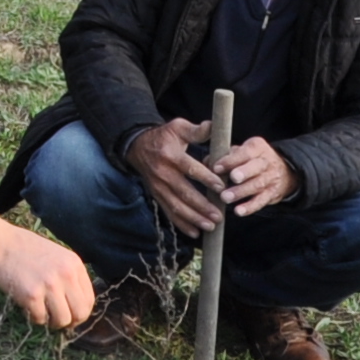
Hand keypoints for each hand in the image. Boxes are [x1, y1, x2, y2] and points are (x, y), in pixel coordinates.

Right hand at [0, 208, 94, 334]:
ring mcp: (49, 285)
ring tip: (43, 314)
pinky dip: (35, 318)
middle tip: (59, 321)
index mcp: (74, 265)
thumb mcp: (56, 255)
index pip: (89, 299)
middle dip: (71, 322)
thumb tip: (75, 302)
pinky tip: (28, 307)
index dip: (81, 312)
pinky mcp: (31, 295)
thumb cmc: (24, 248)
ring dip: (53, 322)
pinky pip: (40, 319)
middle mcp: (66, 275)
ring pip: (63, 320)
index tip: (71, 315)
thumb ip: (68, 275)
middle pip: (80, 313)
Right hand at [126, 118, 217, 237]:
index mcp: (171, 155)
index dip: (206, 179)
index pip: (190, 169)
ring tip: (210, 226)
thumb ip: (197, 130)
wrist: (137, 146)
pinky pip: (169, 212)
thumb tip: (213, 127)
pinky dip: (181, 224)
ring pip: (176, 206)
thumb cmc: (164, 137)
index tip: (221, 188)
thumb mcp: (178, 127)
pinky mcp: (156, 195)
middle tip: (219, 216)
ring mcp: (158, 187)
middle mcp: (163, 173)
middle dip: (202, 206)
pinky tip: (195, 232)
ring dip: (194, 218)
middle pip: (184, 193)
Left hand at [215, 136, 293, 217]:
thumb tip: (207, 162)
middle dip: (243, 173)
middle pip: (255, 167)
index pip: (245, 152)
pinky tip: (238, 211)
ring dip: (241, 192)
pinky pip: (261, 201)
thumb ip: (225, 155)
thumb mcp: (242, 151)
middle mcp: (266, 162)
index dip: (231, 160)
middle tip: (231, 178)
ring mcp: (270, 179)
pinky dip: (250, 207)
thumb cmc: (252, 160)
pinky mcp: (272, 194)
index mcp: (257, 147)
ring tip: (226, 198)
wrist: (284, 171)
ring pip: (257, 185)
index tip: (216, 168)